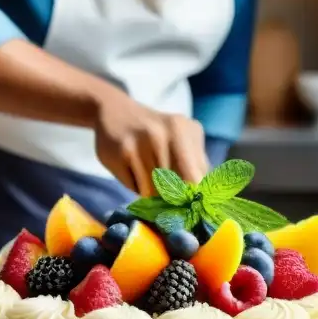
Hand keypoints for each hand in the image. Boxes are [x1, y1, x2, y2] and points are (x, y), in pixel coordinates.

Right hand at [93, 91, 208, 195]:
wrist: (115, 111)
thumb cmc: (157, 133)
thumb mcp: (183, 139)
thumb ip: (196, 165)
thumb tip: (202, 199)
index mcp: (182, 129)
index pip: (195, 178)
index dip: (193, 198)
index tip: (191, 207)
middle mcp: (160, 134)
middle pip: (173, 187)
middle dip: (172, 198)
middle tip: (168, 196)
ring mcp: (138, 144)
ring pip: (153, 191)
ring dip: (153, 193)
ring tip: (149, 178)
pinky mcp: (120, 154)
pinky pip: (134, 187)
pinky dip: (136, 187)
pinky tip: (134, 171)